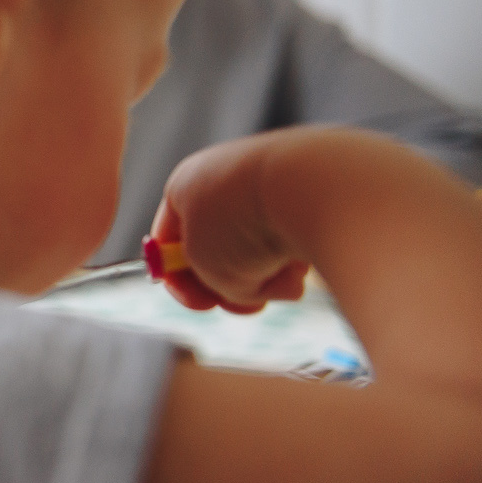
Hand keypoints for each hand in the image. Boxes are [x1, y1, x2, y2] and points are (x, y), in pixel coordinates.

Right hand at [149, 133, 310, 313]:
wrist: (311, 190)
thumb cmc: (244, 224)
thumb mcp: (204, 268)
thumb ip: (209, 279)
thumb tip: (242, 284)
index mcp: (185, 185)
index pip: (170, 239)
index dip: (180, 279)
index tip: (201, 304)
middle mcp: (226, 177)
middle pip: (219, 247)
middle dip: (231, 284)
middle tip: (244, 304)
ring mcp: (270, 183)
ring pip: (260, 249)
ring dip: (268, 277)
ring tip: (282, 281)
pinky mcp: (308, 193)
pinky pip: (294, 240)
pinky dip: (296, 261)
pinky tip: (304, 265)